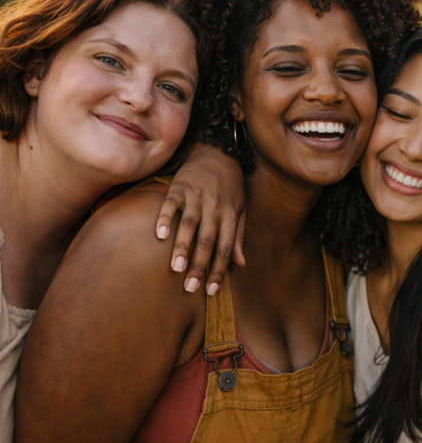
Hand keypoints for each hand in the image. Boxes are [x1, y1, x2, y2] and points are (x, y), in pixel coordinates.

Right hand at [155, 142, 245, 294]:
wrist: (217, 151)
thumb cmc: (231, 186)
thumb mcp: (241, 209)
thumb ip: (239, 236)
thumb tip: (241, 264)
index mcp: (231, 215)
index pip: (226, 248)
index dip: (219, 270)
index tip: (211, 290)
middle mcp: (215, 207)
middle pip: (208, 241)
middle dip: (199, 265)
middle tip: (190, 288)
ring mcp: (197, 196)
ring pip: (190, 225)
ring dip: (182, 247)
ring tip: (175, 269)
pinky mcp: (180, 187)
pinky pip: (171, 204)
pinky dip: (165, 219)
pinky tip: (159, 236)